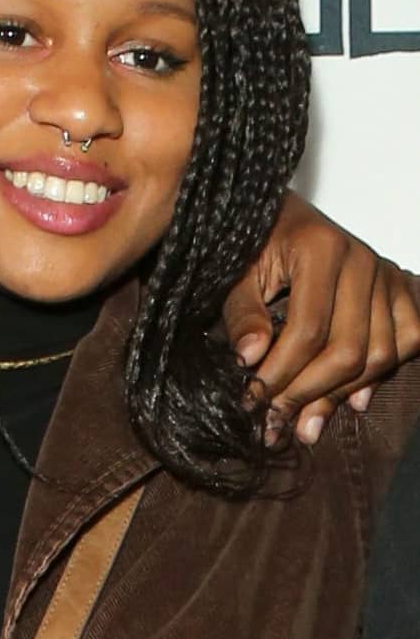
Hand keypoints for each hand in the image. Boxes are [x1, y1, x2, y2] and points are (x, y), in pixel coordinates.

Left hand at [221, 191, 419, 444]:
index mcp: (322, 248)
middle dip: (308, 393)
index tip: (252, 400)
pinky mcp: (398, 289)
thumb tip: (250, 359)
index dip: (280, 373)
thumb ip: (242, 314)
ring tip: (303, 422)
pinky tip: (350, 400)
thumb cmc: (255, 243)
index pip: (309, 330)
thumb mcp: (235, 274)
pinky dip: (382, 375)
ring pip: (381, 354)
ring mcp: (385, 276)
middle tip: (274, 420)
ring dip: (340, 395)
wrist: (279, 216)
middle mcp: (362, 260)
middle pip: (350, 349)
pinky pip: (410, 339)